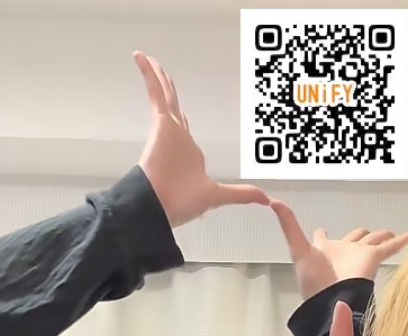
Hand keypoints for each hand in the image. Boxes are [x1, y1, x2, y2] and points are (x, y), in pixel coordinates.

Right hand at [134, 52, 268, 226]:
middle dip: (168, 92)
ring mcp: (168, 129)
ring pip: (164, 95)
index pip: (184, 130)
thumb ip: (242, 194)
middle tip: (163, 78)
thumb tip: (265, 198)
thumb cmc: (179, 203)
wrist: (160, 205)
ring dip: (158, 78)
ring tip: (151, 63)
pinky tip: (142, 59)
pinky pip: (155, 91)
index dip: (182, 119)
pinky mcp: (160, 122)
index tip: (180, 115)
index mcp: (188, 155)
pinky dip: (148, 74)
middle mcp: (177, 139)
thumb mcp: (218, 196)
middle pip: (172, 107)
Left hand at [270, 199, 407, 299]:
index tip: (322, 230)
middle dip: (361, 234)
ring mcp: (359, 254)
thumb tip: (273, 201)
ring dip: (383, 236)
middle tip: (368, 232)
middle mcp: (343, 251)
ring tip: (392, 235)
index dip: (322, 235)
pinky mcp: (373, 258)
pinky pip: (391, 247)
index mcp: (323, 250)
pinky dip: (403, 241)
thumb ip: (288, 225)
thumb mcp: (297, 249)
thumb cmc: (313, 280)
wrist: (332, 300)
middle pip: (355, 237)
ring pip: (374, 239)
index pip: (322, 238)